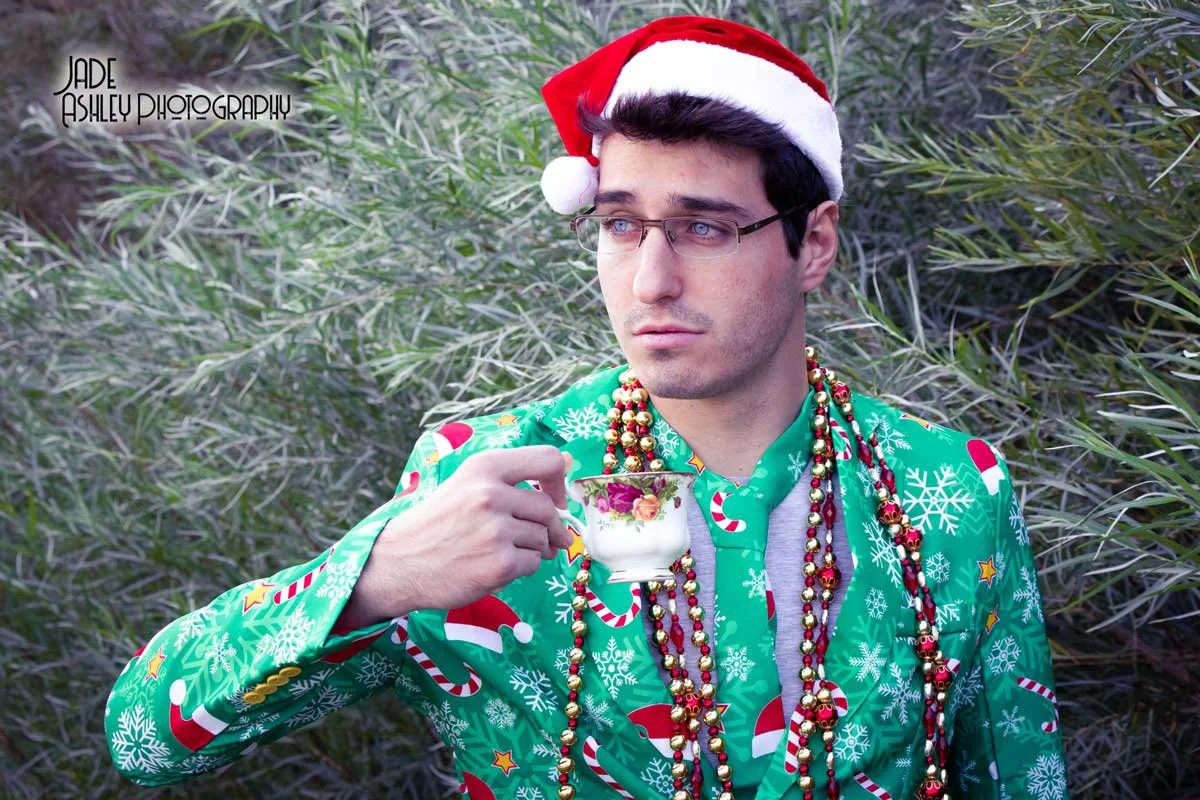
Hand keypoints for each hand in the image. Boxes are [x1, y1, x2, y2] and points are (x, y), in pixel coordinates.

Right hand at [340, 446, 571, 625]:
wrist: (399, 562)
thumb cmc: (439, 521)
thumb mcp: (468, 483)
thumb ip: (515, 474)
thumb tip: (570, 460)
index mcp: (484, 467)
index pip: (549, 460)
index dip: (558, 483)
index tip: (553, 500)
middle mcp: (490, 494)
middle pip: (548, 510)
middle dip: (550, 528)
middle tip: (538, 539)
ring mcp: (495, 531)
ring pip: (543, 539)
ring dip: (533, 549)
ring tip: (502, 550)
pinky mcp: (499, 565)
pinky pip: (533, 564)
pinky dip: (522, 568)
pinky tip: (496, 565)